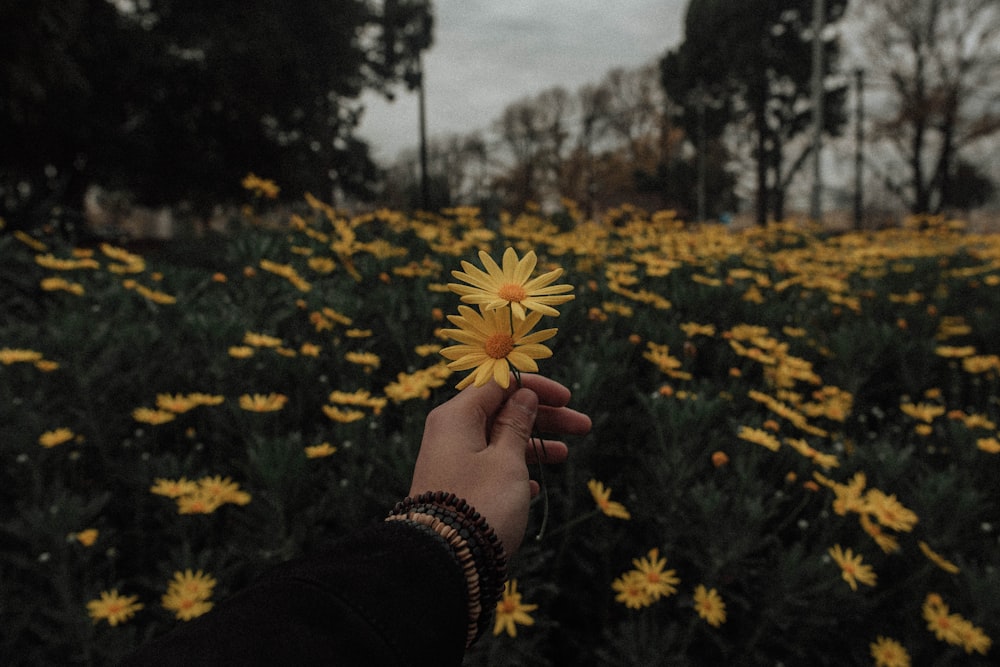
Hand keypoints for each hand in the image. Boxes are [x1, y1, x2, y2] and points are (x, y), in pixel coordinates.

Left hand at [409, 374, 590, 554]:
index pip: (498, 385)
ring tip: (564, 455)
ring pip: (499, 440)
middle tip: (583, 426)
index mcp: (457, 416)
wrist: (444, 561)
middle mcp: (450, 433)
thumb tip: (522, 395)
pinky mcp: (457, 487)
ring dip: (533, 445)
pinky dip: (514, 469)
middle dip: (543, 417)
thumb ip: (516, 424)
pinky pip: (489, 466)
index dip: (534, 388)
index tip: (566, 398)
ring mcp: (452, 461)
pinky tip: (534, 486)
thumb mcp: (507, 460)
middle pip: (502, 412)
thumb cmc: (480, 503)